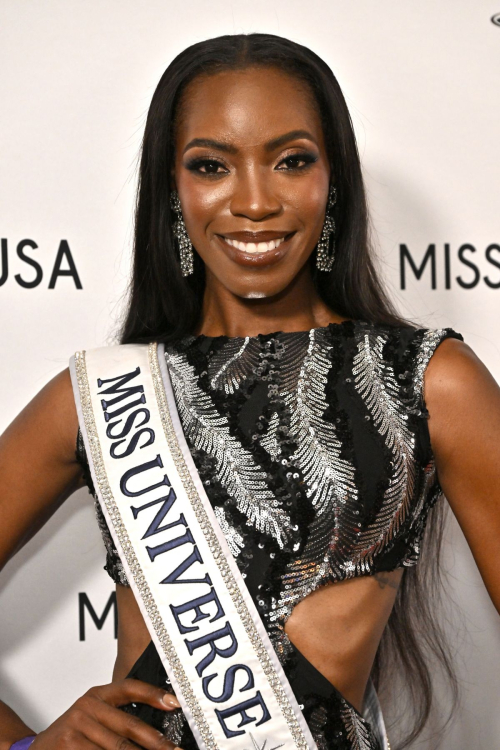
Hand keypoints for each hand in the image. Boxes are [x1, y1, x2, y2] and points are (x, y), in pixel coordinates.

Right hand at [31, 678, 181, 748]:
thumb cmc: (70, 737)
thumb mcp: (91, 719)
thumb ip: (117, 720)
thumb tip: (156, 735)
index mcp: (95, 696)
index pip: (129, 688)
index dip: (153, 694)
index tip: (175, 703)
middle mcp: (86, 708)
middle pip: (129, 727)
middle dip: (157, 743)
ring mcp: (75, 728)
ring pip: (119, 749)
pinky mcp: (69, 746)